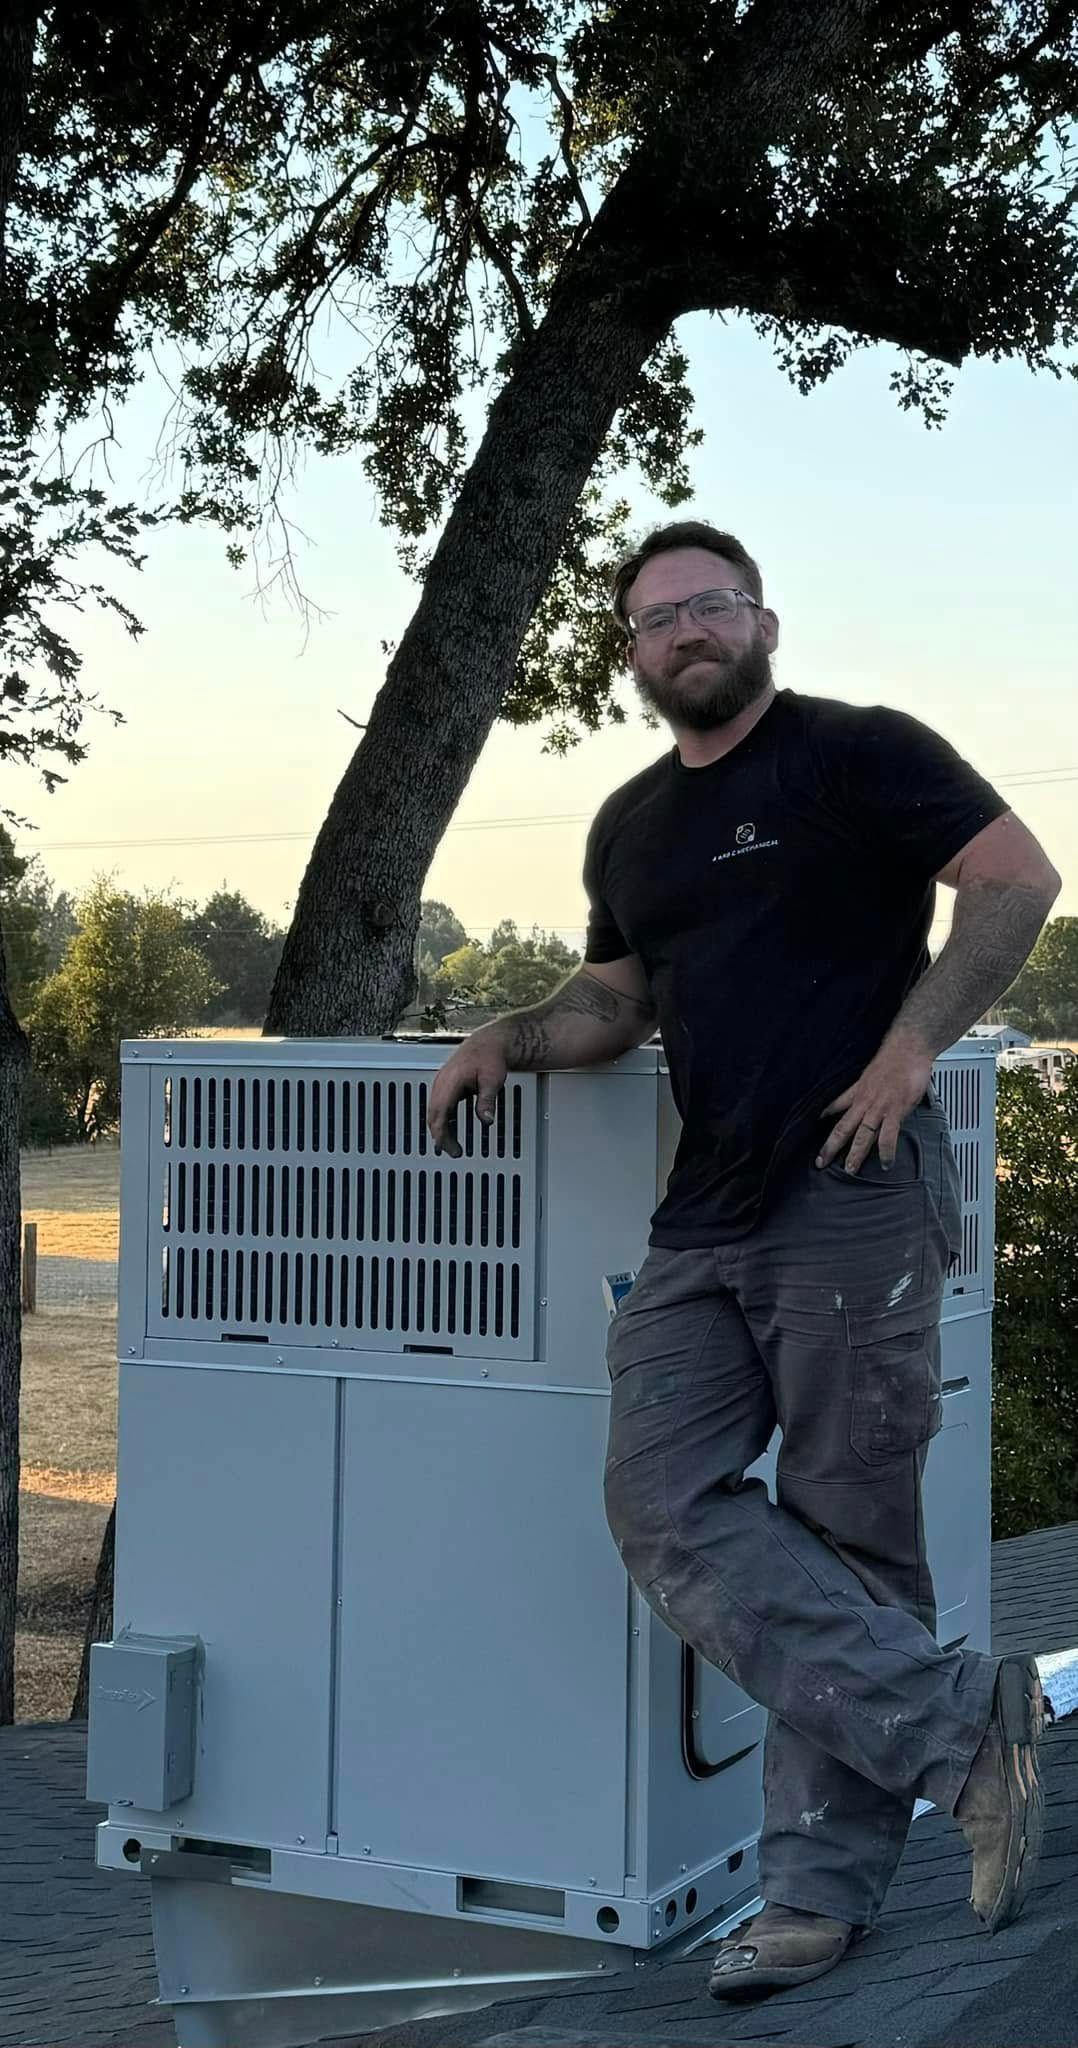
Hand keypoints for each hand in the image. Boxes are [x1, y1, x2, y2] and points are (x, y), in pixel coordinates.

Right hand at [426, 1033, 507, 1156]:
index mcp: (450, 1082)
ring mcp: (442, 1083)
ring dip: (440, 1128)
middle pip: (433, 1115)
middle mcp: (442, 1082)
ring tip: (450, 1145)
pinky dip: (442, 1119)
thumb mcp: (493, 1081)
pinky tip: (449, 1128)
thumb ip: (487, 1101)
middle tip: (451, 1151)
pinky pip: (439, 1105)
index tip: (446, 1148)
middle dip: (440, 1135)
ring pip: (434, 1111)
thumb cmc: (490, 1057)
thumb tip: (486, 1120)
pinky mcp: (446, 1084)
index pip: (439, 1113)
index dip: (440, 1133)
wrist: (489, 1043)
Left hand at [816, 1036, 934, 1173]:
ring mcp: (878, 1108)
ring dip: (854, 1154)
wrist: (907, 1048)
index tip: (813, 1127)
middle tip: (821, 1162)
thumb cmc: (895, 1056)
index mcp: (858, 1091)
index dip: (823, 1117)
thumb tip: (869, 1091)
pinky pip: (888, 1136)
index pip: (835, 1106)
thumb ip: (868, 1085)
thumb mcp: (872, 1071)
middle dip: (830, 1147)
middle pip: (842, 1128)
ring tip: (850, 1170)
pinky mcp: (895, 1111)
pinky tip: (886, 1163)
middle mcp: (864, 1102)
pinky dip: (886, 1152)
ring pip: (861, 1136)